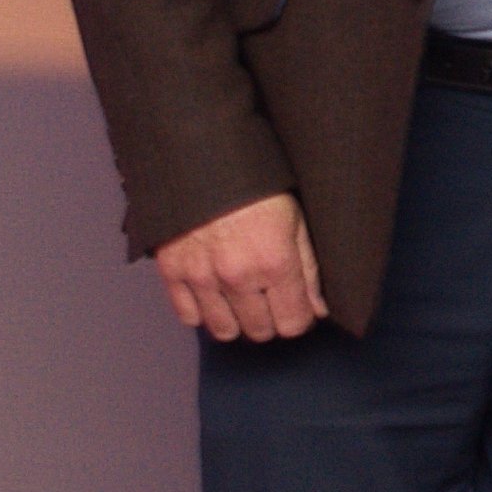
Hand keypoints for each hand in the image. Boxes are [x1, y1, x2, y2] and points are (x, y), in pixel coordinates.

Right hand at [156, 191, 326, 341]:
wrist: (202, 161)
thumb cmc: (256, 187)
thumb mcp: (295, 220)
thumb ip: (309, 270)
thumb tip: (319, 310)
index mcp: (274, 261)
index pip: (293, 323)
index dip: (299, 319)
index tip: (298, 309)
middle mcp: (237, 276)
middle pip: (260, 331)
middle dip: (271, 321)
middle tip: (271, 300)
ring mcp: (201, 277)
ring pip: (224, 330)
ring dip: (238, 321)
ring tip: (243, 300)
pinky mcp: (172, 272)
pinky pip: (188, 317)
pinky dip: (203, 312)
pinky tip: (215, 295)